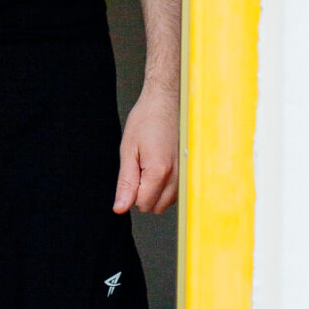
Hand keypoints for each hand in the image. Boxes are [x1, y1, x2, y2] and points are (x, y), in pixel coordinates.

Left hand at [114, 80, 179, 213]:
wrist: (166, 100)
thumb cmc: (146, 120)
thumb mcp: (128, 150)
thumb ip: (125, 183)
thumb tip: (120, 208)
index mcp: (159, 172)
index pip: (142, 205)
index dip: (131, 192)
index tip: (132, 170)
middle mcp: (177, 176)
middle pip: (155, 207)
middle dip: (143, 193)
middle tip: (139, 165)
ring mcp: (185, 174)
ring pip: (166, 202)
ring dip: (155, 190)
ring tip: (150, 162)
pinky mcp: (189, 171)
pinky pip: (175, 192)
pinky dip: (165, 185)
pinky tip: (160, 163)